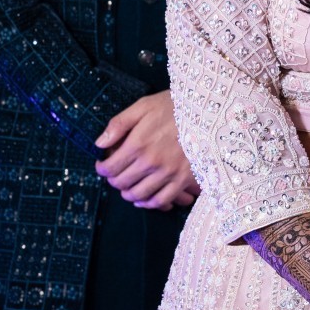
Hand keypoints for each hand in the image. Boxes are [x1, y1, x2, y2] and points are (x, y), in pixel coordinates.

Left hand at [95, 91, 197, 209]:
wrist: (210, 113)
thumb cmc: (175, 107)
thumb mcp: (144, 106)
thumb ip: (119, 124)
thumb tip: (99, 143)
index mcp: (138, 144)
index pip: (110, 167)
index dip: (102, 169)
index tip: (102, 165)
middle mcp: (151, 163)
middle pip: (122, 183)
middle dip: (114, 180)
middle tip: (115, 175)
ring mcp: (168, 174)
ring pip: (139, 195)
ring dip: (128, 193)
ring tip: (127, 187)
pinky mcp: (183, 181)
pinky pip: (161, 201)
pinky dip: (149, 203)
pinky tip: (145, 198)